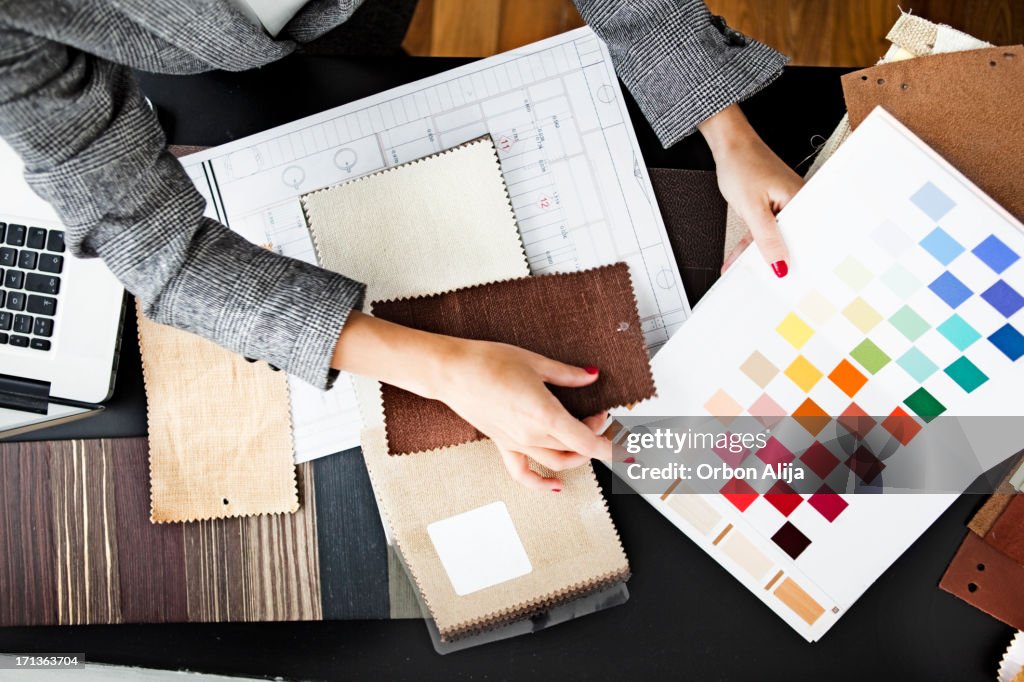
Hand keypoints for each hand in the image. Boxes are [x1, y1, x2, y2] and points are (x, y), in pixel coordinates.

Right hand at [331, 311, 610, 491]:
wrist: (452, 372)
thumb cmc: (488, 362)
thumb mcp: (535, 362)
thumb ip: (567, 374)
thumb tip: (591, 375)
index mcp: (544, 414)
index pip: (587, 441)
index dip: (611, 447)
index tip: (628, 450)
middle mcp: (533, 435)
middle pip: (577, 449)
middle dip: (596, 436)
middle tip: (600, 415)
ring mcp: (518, 443)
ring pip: (558, 462)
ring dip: (577, 453)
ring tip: (584, 432)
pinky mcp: (504, 444)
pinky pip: (524, 473)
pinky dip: (542, 483)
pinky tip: (556, 485)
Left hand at [698, 104, 803, 275]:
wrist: (729, 146)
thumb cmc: (743, 164)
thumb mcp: (752, 208)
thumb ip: (766, 238)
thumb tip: (780, 264)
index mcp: (802, 201)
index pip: (807, 239)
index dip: (801, 262)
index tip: (792, 282)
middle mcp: (797, 204)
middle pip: (791, 241)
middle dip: (778, 263)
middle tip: (770, 286)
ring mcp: (783, 207)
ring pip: (773, 239)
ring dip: (757, 256)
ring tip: (746, 276)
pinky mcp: (770, 208)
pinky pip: (762, 232)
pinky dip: (749, 245)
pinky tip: (737, 261)